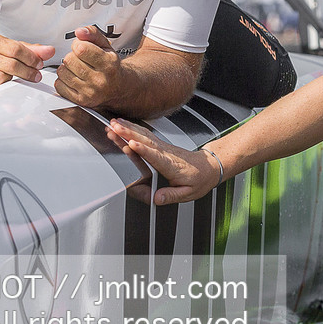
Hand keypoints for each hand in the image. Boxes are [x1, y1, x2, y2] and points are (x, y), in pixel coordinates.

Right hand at [0, 34, 54, 94]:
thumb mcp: (13, 51)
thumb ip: (32, 50)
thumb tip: (49, 50)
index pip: (16, 49)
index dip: (31, 58)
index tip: (39, 65)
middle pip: (11, 64)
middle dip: (27, 72)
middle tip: (36, 76)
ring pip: (2, 78)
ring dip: (14, 82)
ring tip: (17, 81)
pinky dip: (3, 93)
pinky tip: (7, 91)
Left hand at [55, 26, 125, 107]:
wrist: (119, 88)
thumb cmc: (110, 65)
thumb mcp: (105, 45)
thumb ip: (92, 33)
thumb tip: (79, 32)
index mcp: (109, 64)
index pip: (81, 48)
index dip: (78, 45)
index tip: (83, 48)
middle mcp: (101, 80)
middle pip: (69, 60)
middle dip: (72, 56)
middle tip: (80, 60)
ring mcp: (90, 92)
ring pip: (62, 72)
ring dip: (66, 68)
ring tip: (77, 69)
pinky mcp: (81, 101)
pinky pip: (59, 86)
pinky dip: (63, 80)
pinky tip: (73, 78)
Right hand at [107, 119, 222, 204]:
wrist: (209, 167)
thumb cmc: (199, 180)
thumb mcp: (189, 193)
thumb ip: (171, 195)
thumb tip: (156, 199)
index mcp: (172, 166)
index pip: (156, 157)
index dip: (144, 151)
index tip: (132, 145)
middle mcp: (165, 153)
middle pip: (145, 142)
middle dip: (128, 134)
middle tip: (114, 129)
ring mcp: (162, 147)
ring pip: (143, 135)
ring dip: (127, 128)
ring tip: (113, 124)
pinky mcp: (160, 144)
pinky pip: (145, 134)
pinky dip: (132, 128)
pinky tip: (122, 124)